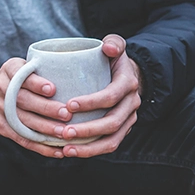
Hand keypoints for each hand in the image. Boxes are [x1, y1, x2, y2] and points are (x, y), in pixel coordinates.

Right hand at [0, 59, 71, 157]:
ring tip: (64, 133)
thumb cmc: (11, 81)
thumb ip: (38, 70)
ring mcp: (0, 109)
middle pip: (24, 100)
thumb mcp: (18, 67)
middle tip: (66, 114)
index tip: (52, 89)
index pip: (21, 75)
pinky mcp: (2, 127)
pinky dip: (41, 147)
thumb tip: (73, 75)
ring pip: (24, 121)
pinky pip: (22, 139)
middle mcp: (2, 88)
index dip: (36, 83)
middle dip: (46, 108)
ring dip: (46, 129)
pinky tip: (58, 151)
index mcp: (9, 70)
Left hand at [60, 34, 141, 157]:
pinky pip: (108, 145)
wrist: (127, 76)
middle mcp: (131, 104)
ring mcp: (128, 120)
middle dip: (87, 130)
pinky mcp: (122, 131)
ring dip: (88, 147)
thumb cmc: (113, 60)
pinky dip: (90, 151)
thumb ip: (114, 42)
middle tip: (63, 131)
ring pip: (112, 140)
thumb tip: (107, 48)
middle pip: (112, 122)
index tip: (69, 105)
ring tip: (65, 149)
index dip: (92, 102)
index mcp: (128, 84)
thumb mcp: (116, 46)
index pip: (111, 96)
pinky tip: (69, 151)